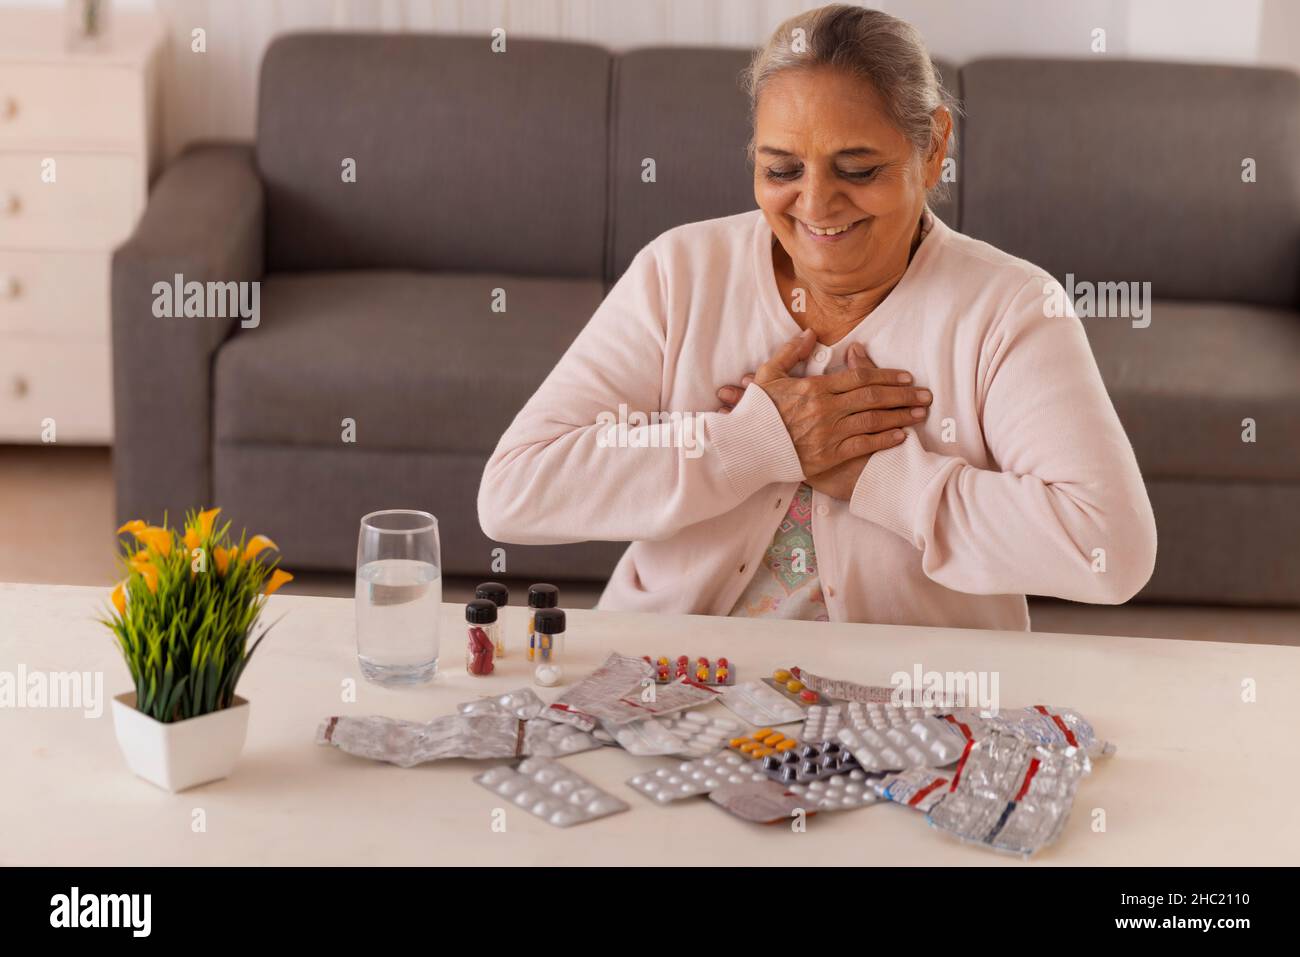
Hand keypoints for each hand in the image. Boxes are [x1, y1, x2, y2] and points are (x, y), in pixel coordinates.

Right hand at [723, 329, 930, 479]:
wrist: (745, 448)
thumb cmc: (755, 412)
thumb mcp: (768, 375)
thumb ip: (791, 353)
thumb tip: (810, 334)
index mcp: (815, 388)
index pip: (860, 377)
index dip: (887, 376)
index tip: (906, 376)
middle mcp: (826, 409)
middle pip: (873, 397)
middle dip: (903, 395)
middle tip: (925, 394)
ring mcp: (829, 433)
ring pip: (873, 421)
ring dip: (900, 416)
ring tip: (920, 413)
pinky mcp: (828, 456)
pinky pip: (862, 446)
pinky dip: (883, 441)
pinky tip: (900, 436)